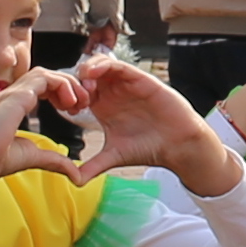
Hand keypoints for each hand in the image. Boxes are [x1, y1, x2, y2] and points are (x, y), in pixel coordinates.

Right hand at [0, 67, 70, 204]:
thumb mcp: (35, 158)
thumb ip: (55, 161)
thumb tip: (76, 175)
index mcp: (14, 106)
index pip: (41, 88)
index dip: (61, 93)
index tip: (74, 109)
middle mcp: (13, 96)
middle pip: (45, 77)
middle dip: (68, 86)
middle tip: (82, 103)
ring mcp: (13, 93)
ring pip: (45, 73)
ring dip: (66, 83)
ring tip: (77, 101)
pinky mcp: (16, 95)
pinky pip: (43, 78)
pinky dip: (61, 84)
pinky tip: (69, 101)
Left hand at [58, 49, 239, 192]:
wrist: (177, 145)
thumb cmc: (148, 148)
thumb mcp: (113, 156)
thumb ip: (92, 166)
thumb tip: (73, 181)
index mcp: (103, 106)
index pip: (79, 91)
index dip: (69, 96)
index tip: (68, 110)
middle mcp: (113, 93)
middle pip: (85, 75)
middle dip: (76, 81)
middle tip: (74, 97)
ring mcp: (125, 84)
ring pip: (99, 65)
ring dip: (87, 70)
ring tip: (85, 86)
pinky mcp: (139, 78)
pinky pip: (118, 65)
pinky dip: (104, 65)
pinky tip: (94, 75)